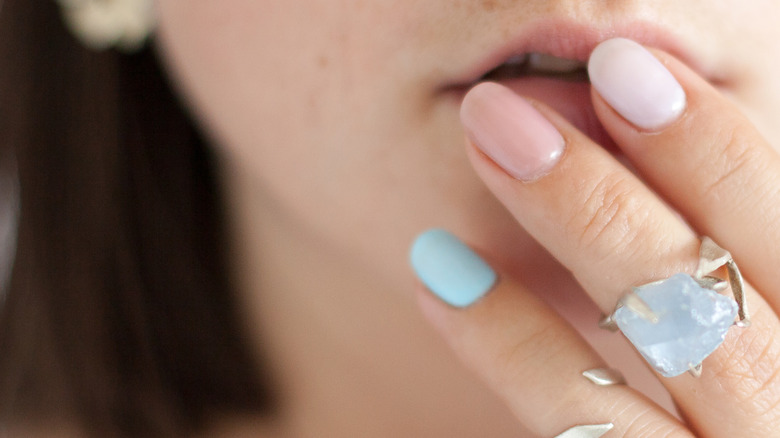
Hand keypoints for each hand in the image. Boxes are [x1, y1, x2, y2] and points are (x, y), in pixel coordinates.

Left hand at [411, 38, 779, 436]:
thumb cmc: (750, 399)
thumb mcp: (764, 327)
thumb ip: (730, 260)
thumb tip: (646, 138)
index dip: (711, 144)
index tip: (622, 66)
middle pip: (713, 286)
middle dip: (609, 186)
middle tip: (501, 110)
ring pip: (667, 346)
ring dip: (565, 233)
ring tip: (479, 152)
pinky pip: (581, 430)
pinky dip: (509, 347)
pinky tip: (437, 279)